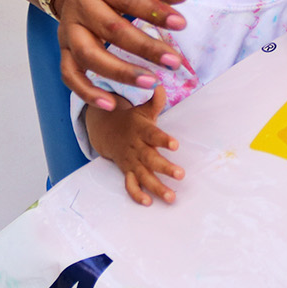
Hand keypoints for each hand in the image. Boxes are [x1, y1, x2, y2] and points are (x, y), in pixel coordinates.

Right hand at [54, 0, 187, 109]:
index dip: (154, 11)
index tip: (181, 24)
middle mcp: (79, 6)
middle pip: (110, 29)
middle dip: (144, 48)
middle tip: (173, 61)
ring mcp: (68, 31)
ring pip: (89, 56)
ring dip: (120, 73)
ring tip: (151, 83)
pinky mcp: (63, 50)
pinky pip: (70, 75)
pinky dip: (88, 93)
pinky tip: (113, 104)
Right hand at [85, 87, 183, 205]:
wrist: (105, 130)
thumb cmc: (132, 120)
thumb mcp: (142, 109)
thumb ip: (154, 101)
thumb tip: (160, 84)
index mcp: (141, 130)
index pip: (153, 135)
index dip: (163, 140)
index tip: (175, 145)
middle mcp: (135, 147)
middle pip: (150, 159)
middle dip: (164, 167)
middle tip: (180, 175)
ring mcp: (130, 160)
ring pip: (143, 175)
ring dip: (156, 187)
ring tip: (171, 197)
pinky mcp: (126, 170)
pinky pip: (129, 184)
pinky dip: (137, 194)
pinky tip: (149, 202)